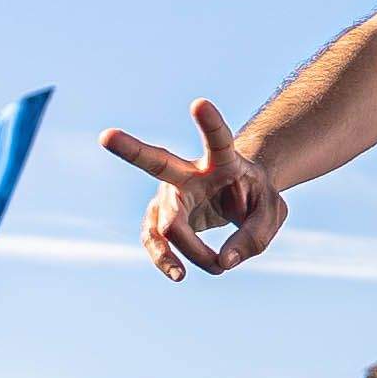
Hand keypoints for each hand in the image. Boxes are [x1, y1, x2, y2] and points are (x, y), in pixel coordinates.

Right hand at [103, 106, 286, 278]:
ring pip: (162, 220)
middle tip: (105, 136)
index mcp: (222, 160)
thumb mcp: (271, 213)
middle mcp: (188, 173)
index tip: (199, 103)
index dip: (209, 122)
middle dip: (130, 149)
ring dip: (183, 247)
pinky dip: (166, 259)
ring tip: (191, 270)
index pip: (217, 139)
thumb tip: (222, 262)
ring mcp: (170, 196)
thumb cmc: (255, 197)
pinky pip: (156, 241)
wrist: (240, 198)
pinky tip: (178, 274)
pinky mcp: (161, 218)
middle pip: (157, 162)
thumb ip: (253, 236)